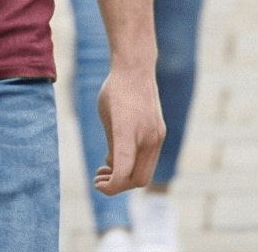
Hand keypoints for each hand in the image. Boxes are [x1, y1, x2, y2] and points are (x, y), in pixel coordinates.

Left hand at [90, 63, 167, 196]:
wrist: (136, 70)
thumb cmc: (115, 92)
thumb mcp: (107, 119)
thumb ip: (113, 147)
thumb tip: (115, 170)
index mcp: (127, 132)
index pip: (123, 172)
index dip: (110, 187)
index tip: (97, 184)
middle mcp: (147, 137)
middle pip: (138, 180)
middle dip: (118, 186)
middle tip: (99, 178)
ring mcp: (157, 136)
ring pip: (145, 172)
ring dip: (126, 177)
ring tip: (105, 169)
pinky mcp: (160, 133)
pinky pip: (149, 160)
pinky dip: (134, 165)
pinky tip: (118, 157)